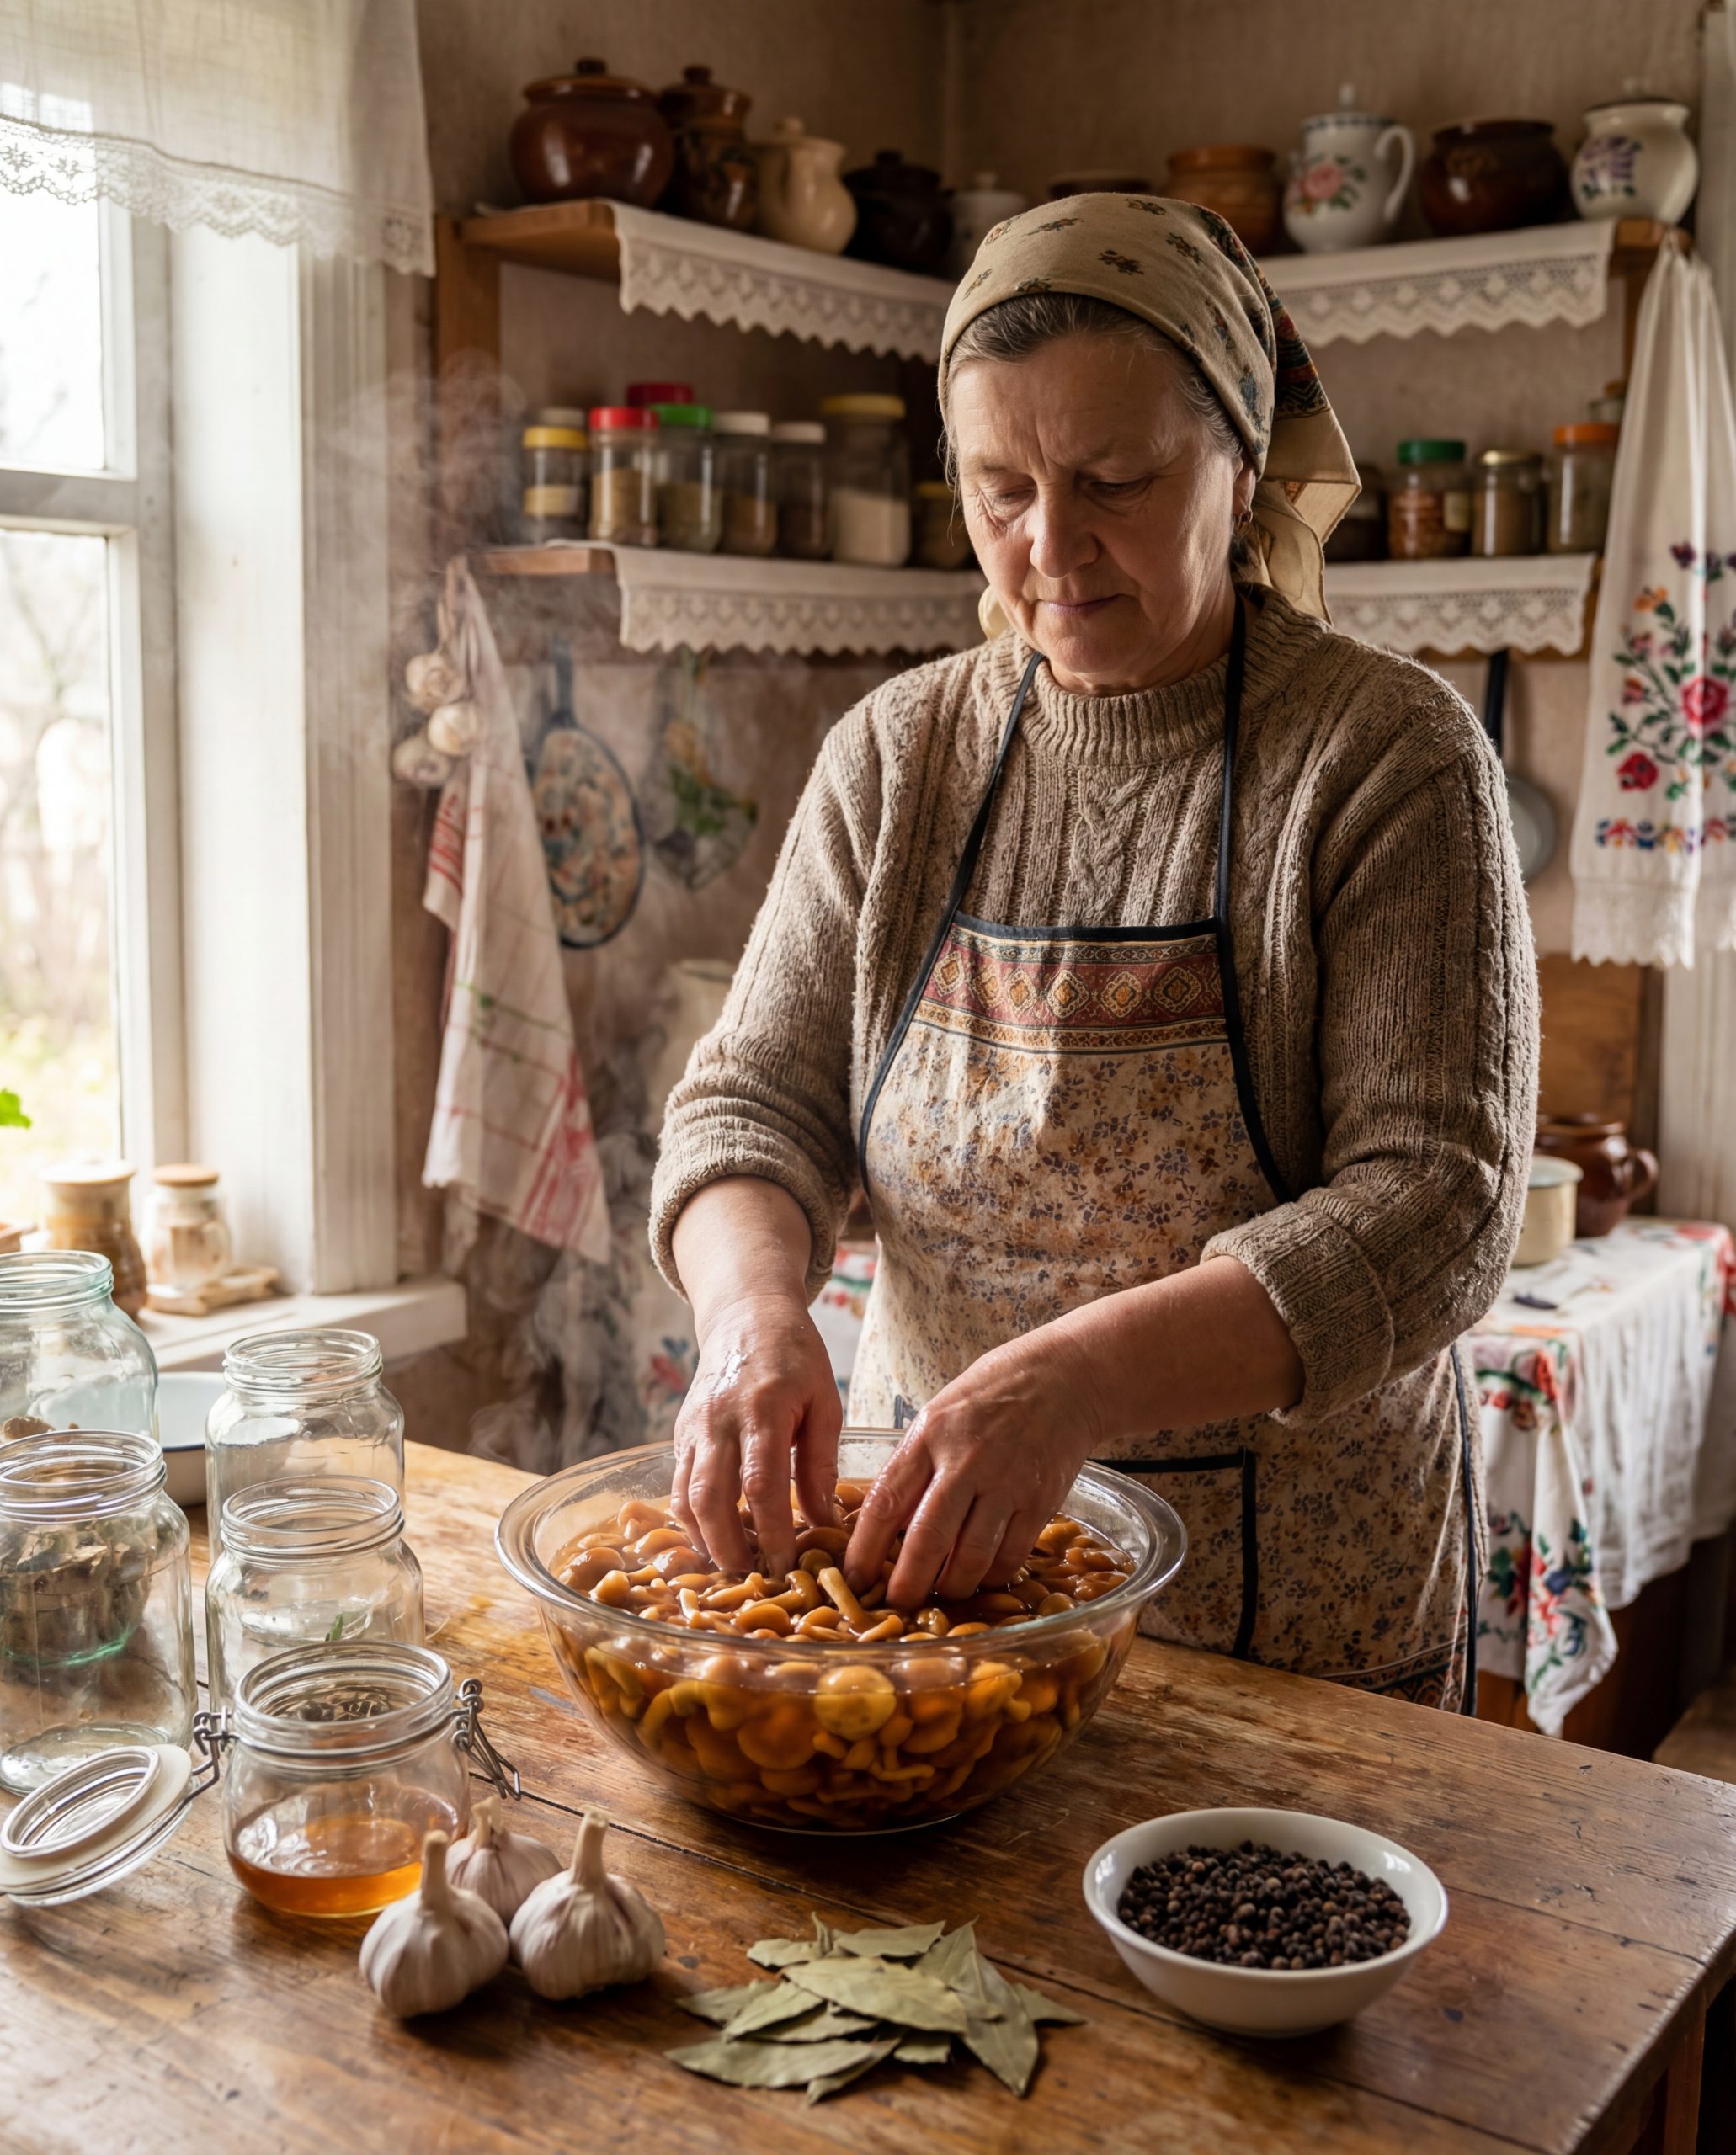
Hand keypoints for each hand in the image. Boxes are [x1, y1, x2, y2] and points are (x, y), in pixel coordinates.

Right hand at [671, 1293, 841, 1577]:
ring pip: (684, 1496)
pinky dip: (690, 1518)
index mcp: (763, 1409)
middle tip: (752, 1578)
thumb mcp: (824, 1402)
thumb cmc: (796, 1357)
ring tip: (732, 1564)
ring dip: (704, 1538)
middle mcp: (719, 1420)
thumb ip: (820, 1463)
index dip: (772, 1532)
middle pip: (710, 1497)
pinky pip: (677, 1484)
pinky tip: (713, 1537)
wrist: (745, 1314)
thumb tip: (823, 1521)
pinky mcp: (679, 1433)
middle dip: (727, 1546)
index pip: (762, 1484)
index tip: (787, 1566)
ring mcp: (692, 1427)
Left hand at [844, 1330, 1102, 1607]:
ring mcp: (1006, 1483)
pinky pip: (1011, 1555)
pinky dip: (992, 1576)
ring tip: (942, 1593)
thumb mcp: (940, 1414)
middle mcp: (965, 1461)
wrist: (1064, 1377)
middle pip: (927, 1539)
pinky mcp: (1040, 1500)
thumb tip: (889, 1523)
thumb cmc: (993, 1394)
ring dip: (951, 1586)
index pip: (885, 1502)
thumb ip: (916, 1464)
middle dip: (906, 1583)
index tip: (854, 1577)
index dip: (865, 1548)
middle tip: (897, 1603)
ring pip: (970, 1557)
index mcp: (929, 1436)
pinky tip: (983, 1576)